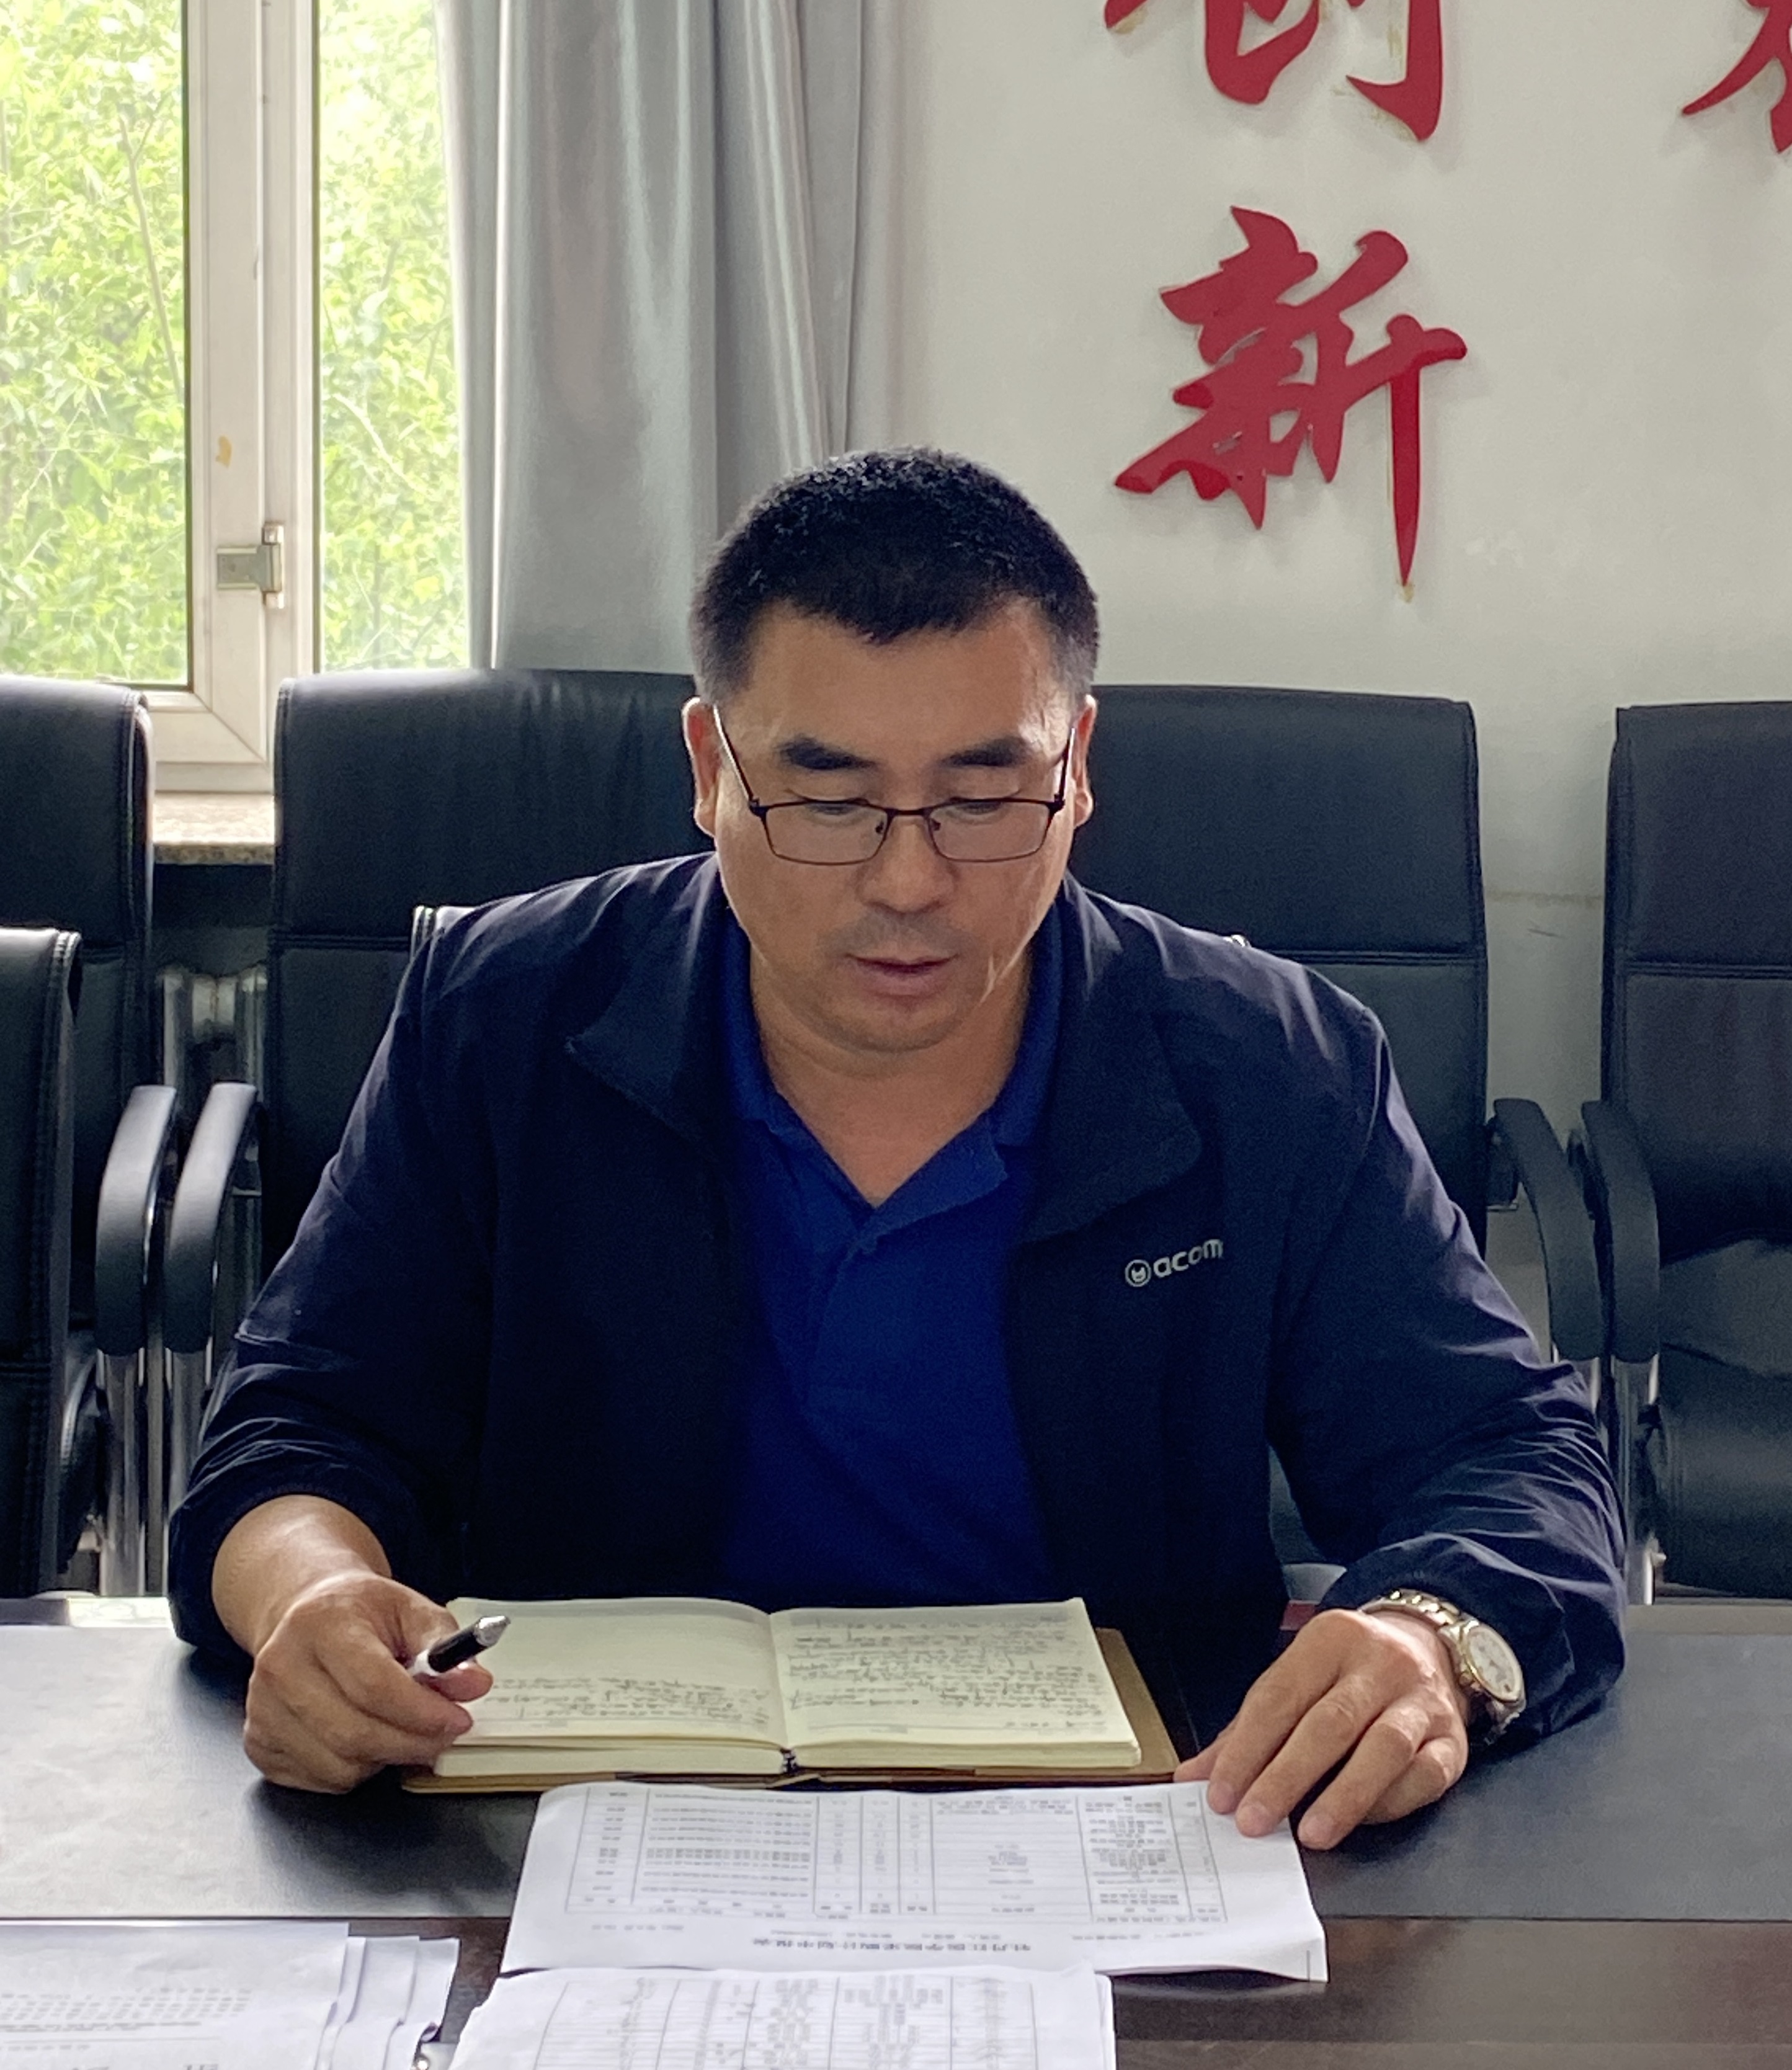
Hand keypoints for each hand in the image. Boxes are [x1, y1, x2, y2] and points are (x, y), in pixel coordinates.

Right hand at [242, 1569, 492, 1791]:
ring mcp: (262, 1709)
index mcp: (320, 1623)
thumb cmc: (360, 1614)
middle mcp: (281, 1666)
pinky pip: (320, 1780)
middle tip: (443, 1736)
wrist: (302, 1613)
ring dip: (384, 1758)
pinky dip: (355, 1769)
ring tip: (398, 1727)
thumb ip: (445, 1647)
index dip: (422, 1712)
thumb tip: (473, 1685)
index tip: (458, 1720)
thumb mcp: (410, 1611)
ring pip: (339, 1765)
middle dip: (412, 1744)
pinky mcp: (258, 1742)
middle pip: (355, 1733)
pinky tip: (363, 1735)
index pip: (373, 1684)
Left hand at [1176, 1607, 1470, 1849]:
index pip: (1279, 1696)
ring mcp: (1421, 1700)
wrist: (1430, 1648)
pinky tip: (1361, 1822)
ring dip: (1344, 1796)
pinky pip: (1424, 1775)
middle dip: (1286, 1777)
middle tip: (1253, 1820)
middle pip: (1329, 1723)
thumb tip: (1195, 1777)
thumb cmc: (1349, 1673)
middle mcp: (1379, 1664)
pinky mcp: (1453, 1739)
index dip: (1246, 1749)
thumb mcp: (1298, 1680)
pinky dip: (1390, 1802)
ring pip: (1384, 1748)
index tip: (1221, 1794)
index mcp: (1329, 1639)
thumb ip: (1246, 1729)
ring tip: (1310, 1833)